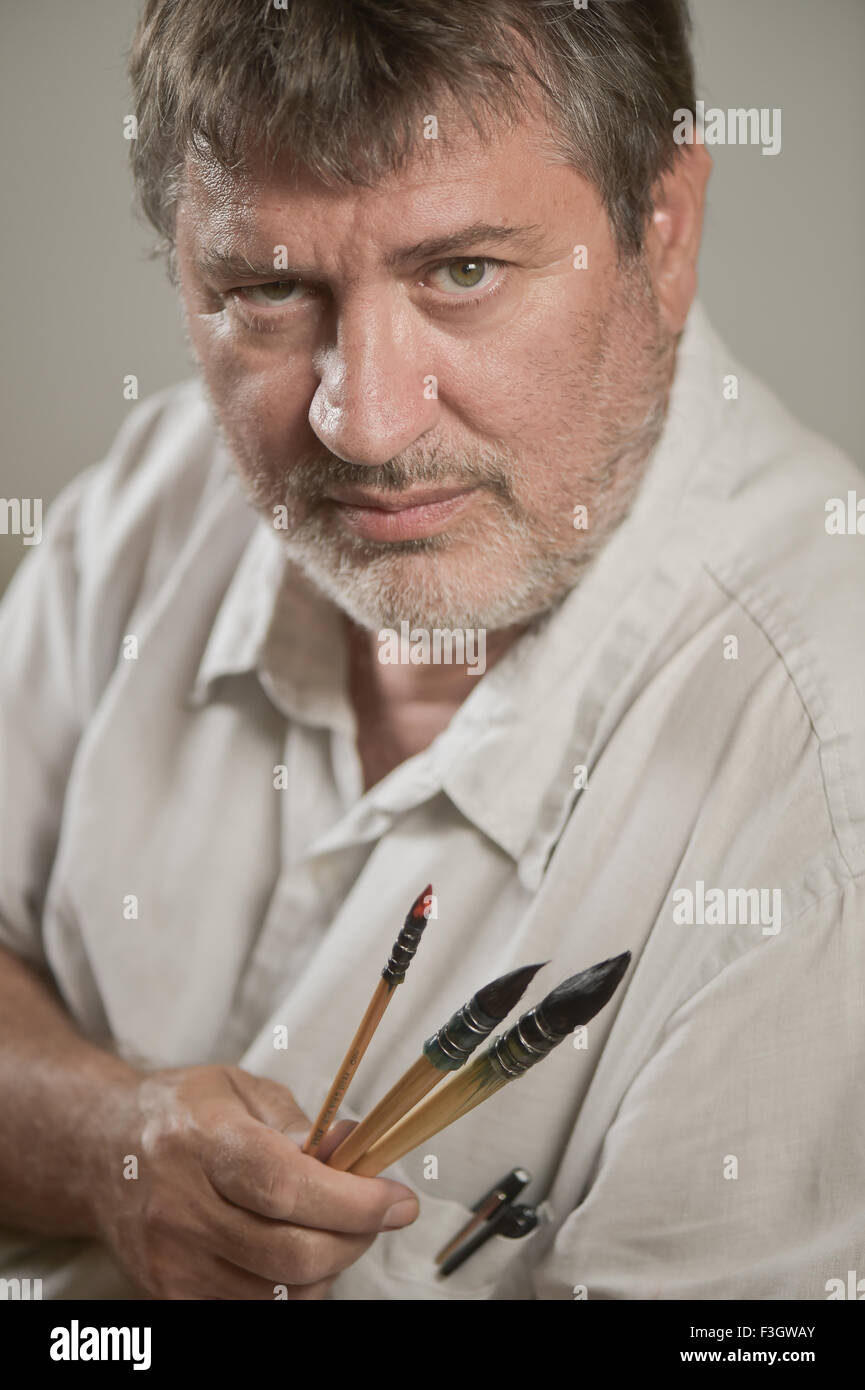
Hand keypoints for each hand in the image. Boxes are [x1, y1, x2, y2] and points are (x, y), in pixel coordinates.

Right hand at [91, 1064, 417, 1299]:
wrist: (99, 1153)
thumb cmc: (179, 1114)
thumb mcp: (238, 1088)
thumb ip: (297, 1121)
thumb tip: (351, 1149)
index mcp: (203, 1140)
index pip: (287, 1186)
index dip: (353, 1201)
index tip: (396, 1200)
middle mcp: (182, 1206)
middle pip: (290, 1251)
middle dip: (354, 1238)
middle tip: (378, 1214)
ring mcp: (173, 1259)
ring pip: (279, 1290)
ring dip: (328, 1265)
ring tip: (333, 1227)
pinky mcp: (170, 1294)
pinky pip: (253, 1309)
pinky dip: (292, 1288)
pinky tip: (296, 1252)